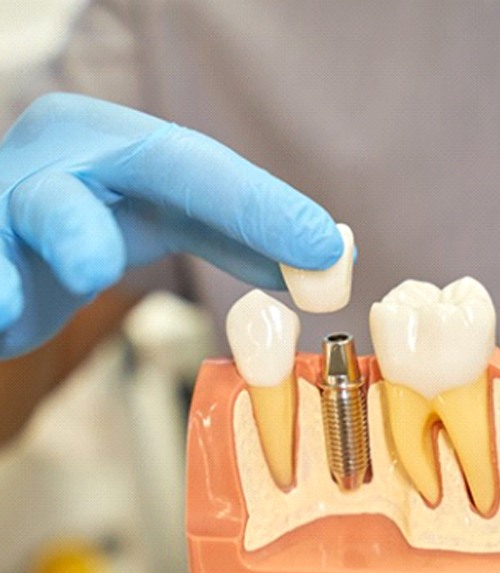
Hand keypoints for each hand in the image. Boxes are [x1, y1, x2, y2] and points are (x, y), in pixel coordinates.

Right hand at [0, 93, 340, 357]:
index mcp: (117, 142)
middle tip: (270, 244)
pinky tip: (3, 308)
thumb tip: (328, 253)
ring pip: (46, 209)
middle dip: (223, 200)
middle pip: (139, 167)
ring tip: (88, 269)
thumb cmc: (90, 225)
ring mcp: (14, 200)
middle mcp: (68, 154)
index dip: (263, 206)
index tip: (327, 251)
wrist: (3, 246)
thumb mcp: (163, 216)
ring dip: (72, 236)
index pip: (201, 166)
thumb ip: (236, 232)